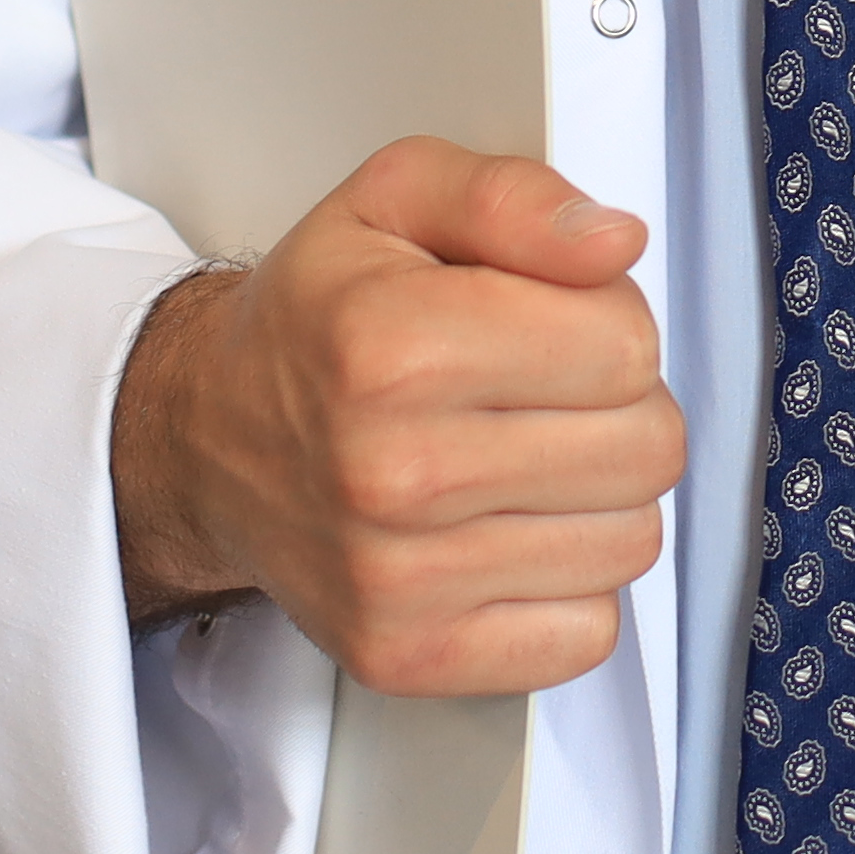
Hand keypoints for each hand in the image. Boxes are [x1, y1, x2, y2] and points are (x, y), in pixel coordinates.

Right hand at [112, 138, 683, 696]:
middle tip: (544, 392)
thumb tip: (615, 240)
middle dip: (619, 407)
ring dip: (599, 498)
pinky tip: (508, 535)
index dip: (610, 320)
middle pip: (645, 449)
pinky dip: (569, 586)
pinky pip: (585, 635)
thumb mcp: (396, 199)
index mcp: (392, 347)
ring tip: (523, 460)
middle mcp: (391, 473)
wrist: (209, 435)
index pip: (626, 347)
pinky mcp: (406, 655)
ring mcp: (396, 580)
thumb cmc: (317, 317)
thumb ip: (512, 198)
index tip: (552, 321)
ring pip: (630, 544)